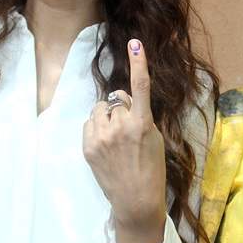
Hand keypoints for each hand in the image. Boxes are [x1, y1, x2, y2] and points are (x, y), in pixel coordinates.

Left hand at [83, 39, 166, 242]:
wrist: (135, 200)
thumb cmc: (151, 169)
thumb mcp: (155, 139)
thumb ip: (140, 117)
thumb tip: (124, 101)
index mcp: (141, 124)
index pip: (140, 87)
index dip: (139, 63)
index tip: (135, 43)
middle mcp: (120, 127)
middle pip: (117, 99)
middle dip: (122, 108)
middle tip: (129, 130)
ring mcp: (101, 137)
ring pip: (101, 109)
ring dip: (107, 117)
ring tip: (116, 139)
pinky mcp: (88, 146)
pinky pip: (90, 123)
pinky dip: (97, 128)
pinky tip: (105, 145)